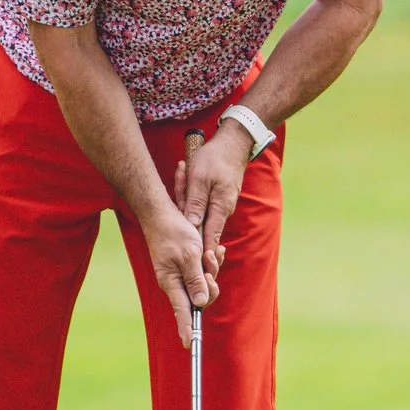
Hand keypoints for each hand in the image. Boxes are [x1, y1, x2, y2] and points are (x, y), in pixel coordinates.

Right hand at [142, 206, 211, 347]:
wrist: (161, 213)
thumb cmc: (173, 231)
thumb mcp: (189, 255)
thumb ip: (195, 280)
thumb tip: (200, 303)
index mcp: (172, 283)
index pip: (182, 311)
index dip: (187, 329)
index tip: (190, 345)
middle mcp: (175, 283)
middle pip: (201, 298)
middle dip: (211, 284)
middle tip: (209, 264)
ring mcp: (180, 275)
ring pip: (204, 284)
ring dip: (212, 269)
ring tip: (210, 251)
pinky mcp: (185, 266)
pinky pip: (203, 272)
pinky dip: (211, 262)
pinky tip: (215, 250)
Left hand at [172, 125, 250, 282]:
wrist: (235, 141)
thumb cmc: (216, 157)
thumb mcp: (200, 179)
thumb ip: (195, 203)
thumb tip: (191, 227)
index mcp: (220, 208)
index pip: (209, 239)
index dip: (201, 255)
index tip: (194, 268)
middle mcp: (222, 210)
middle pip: (202, 228)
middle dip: (188, 226)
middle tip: (174, 222)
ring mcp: (221, 204)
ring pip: (199, 213)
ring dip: (185, 199)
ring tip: (182, 172)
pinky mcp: (218, 197)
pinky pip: (201, 202)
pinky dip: (189, 192)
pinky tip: (183, 172)